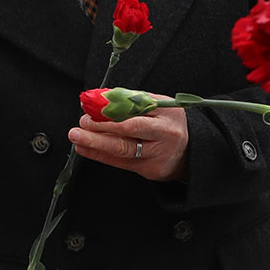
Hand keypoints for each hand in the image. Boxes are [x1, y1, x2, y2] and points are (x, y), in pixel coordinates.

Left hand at [70, 106, 188, 180]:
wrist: (192, 150)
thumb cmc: (169, 122)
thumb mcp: (158, 105)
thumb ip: (131, 100)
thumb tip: (99, 98)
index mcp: (167, 113)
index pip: (135, 112)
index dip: (110, 111)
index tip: (91, 108)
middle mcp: (164, 135)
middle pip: (128, 132)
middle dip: (100, 128)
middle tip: (81, 124)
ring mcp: (157, 155)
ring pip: (122, 150)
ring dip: (95, 143)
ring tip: (77, 137)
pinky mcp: (150, 171)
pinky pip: (121, 163)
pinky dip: (100, 155)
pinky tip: (85, 149)